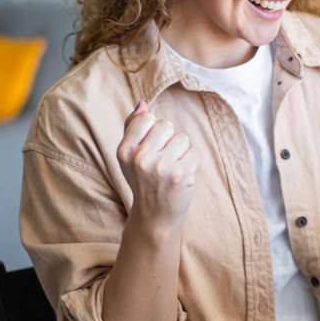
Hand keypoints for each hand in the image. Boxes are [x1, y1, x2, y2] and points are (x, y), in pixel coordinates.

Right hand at [116, 101, 199, 229]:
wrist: (154, 216)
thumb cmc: (143, 181)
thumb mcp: (130, 156)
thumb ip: (133, 127)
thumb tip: (143, 103)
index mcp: (124, 150)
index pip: (147, 117)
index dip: (153, 131)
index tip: (151, 148)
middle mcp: (140, 158)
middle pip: (167, 125)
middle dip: (169, 140)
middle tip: (161, 162)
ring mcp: (161, 167)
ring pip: (183, 139)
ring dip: (181, 153)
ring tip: (171, 170)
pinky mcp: (180, 175)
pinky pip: (194, 153)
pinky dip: (191, 164)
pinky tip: (180, 177)